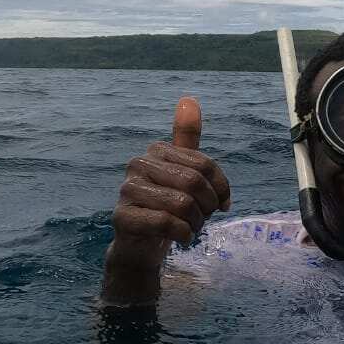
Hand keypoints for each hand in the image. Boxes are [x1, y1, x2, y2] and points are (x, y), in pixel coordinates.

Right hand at [109, 96, 231, 269]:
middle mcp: (138, 164)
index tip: (222, 204)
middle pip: (194, 183)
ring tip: (190, 228)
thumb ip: (187, 140)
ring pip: (182, 204)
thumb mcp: (183, 172)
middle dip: (207, 208)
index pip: (205, 165)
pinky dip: (182, 234)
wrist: (141, 244)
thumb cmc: (167, 206)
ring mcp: (127, 190)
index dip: (221, 189)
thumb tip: (189, 99)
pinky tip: (181, 238)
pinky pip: (166, 222)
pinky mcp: (122, 217)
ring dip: (195, 224)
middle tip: (202, 220)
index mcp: (156, 150)